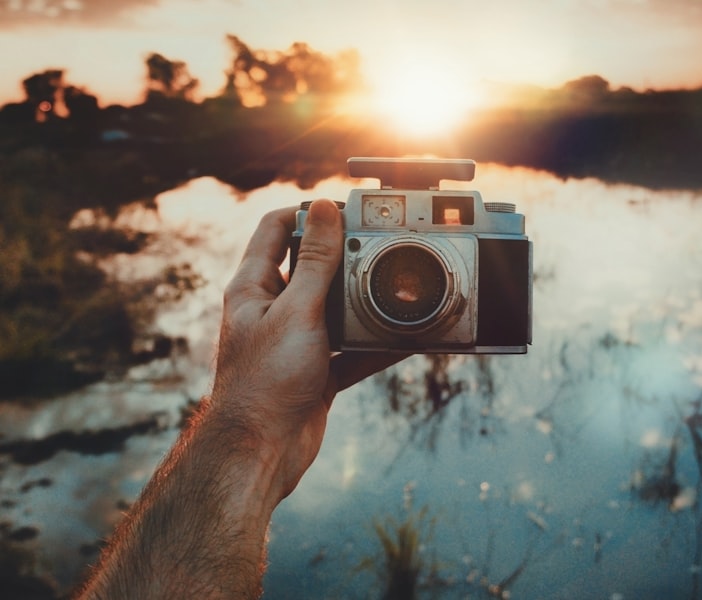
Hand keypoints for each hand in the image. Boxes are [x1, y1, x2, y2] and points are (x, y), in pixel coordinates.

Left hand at [211, 199, 402, 499]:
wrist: (262, 454)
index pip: (276, 227)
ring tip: (398, 289)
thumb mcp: (297, 312)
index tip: (347, 209)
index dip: (309, 212)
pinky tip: (404, 338)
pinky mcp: (315, 370)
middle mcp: (271, 310)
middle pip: (312, 266)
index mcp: (254, 287)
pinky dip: (375, 344)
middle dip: (346, 257)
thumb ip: (315, 261)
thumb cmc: (265, 383)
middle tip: (382, 246)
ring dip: (365, 302)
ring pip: (335, 309)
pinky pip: (350, 348)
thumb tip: (323, 207)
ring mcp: (294, 341)